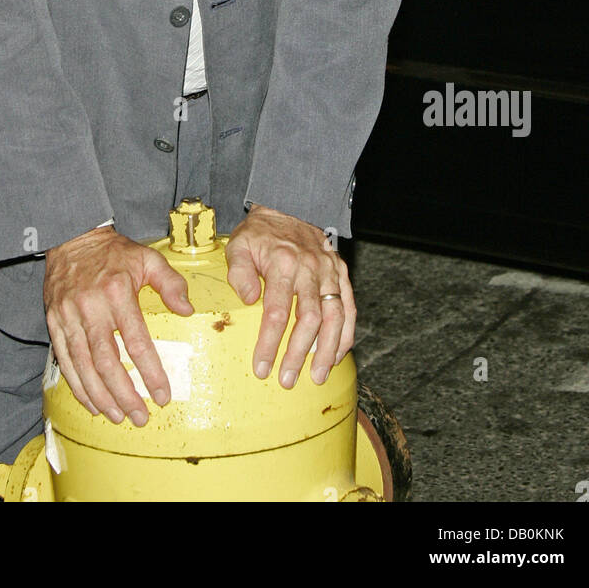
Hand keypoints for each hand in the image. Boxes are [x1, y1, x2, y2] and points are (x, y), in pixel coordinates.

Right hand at [44, 225, 193, 425]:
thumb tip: (187, 310)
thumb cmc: (114, 252)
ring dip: (101, 397)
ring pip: (84, 367)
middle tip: (140, 416)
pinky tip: (92, 402)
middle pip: (107, 362)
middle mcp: (91, 307)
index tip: (163, 394)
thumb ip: (171, 283)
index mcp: (117, 292)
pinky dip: (78, 386)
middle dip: (124, 394)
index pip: (136, 341)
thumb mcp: (148, 258)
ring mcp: (68, 317)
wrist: (72, 237)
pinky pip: (65, 361)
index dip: (150, 372)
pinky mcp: (54, 322)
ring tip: (118, 416)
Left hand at [225, 204, 354, 387]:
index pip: (277, 311)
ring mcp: (329, 272)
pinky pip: (349, 307)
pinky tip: (336, 355)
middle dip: (299, 354)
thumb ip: (239, 272)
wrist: (289, 208)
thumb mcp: (239, 245)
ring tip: (317, 376)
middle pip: (309, 319)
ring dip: (326, 350)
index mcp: (283, 263)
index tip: (262, 367)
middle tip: (288, 379)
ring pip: (334, 317)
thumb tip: (248, 299)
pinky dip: (345, 334)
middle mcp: (310, 269)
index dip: (270, 343)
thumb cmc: (261, 233)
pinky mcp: (341, 274)